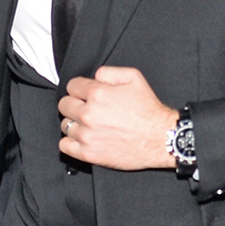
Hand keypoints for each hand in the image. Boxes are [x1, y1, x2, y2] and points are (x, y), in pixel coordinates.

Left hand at [57, 67, 178, 170]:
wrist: (160, 138)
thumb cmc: (149, 110)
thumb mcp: (134, 78)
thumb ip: (109, 72)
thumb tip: (94, 77)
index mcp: (97, 94)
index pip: (71, 86)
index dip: (80, 89)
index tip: (86, 94)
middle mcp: (88, 114)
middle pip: (64, 105)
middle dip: (74, 104)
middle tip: (87, 109)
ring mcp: (87, 135)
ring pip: (65, 125)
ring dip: (74, 124)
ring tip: (88, 125)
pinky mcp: (88, 153)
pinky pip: (64, 146)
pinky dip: (70, 142)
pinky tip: (82, 139)